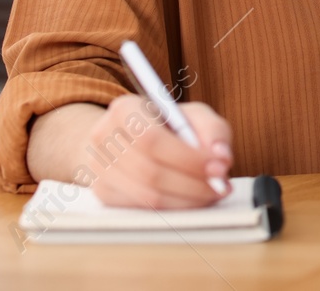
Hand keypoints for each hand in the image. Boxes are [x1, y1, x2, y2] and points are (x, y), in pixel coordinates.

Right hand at [83, 94, 233, 208]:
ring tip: (212, 192)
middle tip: (221, 185)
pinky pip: (142, 210)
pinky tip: (193, 199)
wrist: (130, 138)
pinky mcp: (103, 193)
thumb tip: (221, 157)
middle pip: (149, 171)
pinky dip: (174, 208)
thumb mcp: (193, 116)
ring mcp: (98, 168)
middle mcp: (103, 137)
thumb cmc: (168, 126)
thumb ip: (213, 131)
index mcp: (124, 109)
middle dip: (193, 182)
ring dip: (187, 199)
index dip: (187, 157)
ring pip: (147, 197)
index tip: (219, 166)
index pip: (151, 139)